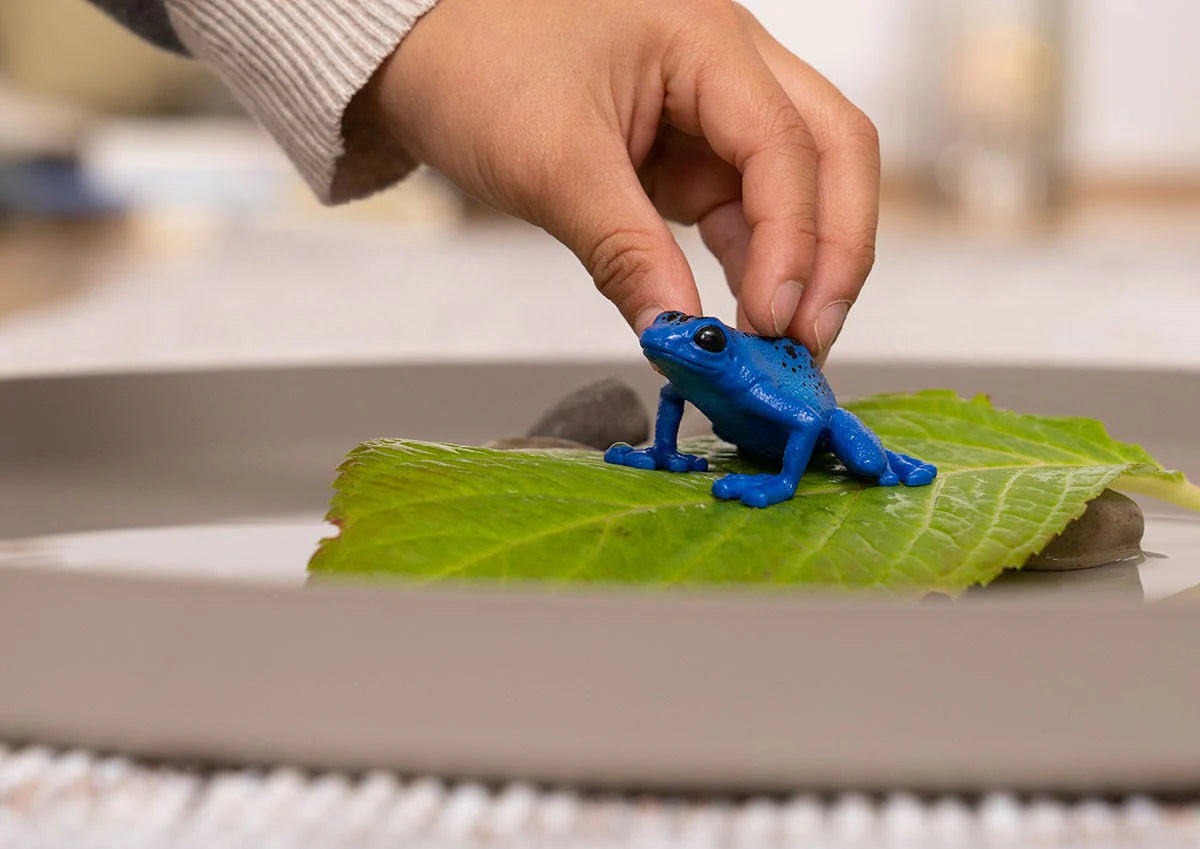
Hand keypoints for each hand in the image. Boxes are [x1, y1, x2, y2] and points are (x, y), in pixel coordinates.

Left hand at [357, 0, 879, 359]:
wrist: (417, 48)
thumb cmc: (473, 62)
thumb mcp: (554, 166)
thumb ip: (627, 254)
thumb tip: (680, 337)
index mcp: (707, 40)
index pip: (787, 145)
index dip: (796, 241)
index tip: (774, 322)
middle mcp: (730, 66)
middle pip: (832, 152)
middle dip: (834, 250)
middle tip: (811, 340)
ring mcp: (713, 110)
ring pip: (797, 187)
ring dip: (799, 266)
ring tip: (783, 348)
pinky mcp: (688, 151)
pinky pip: (742, 210)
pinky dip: (750, 265)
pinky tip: (744, 317)